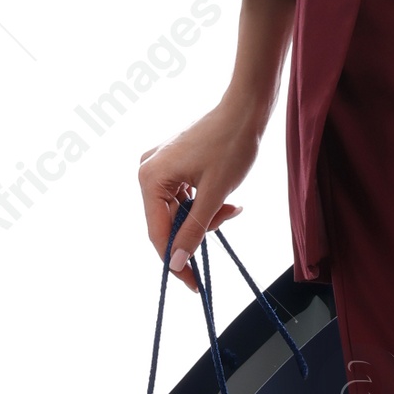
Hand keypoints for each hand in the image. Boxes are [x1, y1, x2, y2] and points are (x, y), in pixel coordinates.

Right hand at [138, 105, 260, 295]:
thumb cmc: (231, 145)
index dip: (176, 261)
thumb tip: (177, 262)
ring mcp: (159, 167)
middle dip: (199, 229)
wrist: (246, 108)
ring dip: (206, 216)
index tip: (192, 285)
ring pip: (179, 212)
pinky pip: (184, 197)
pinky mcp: (173, 165)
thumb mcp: (214, 194)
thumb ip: (193, 230)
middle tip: (228, 217)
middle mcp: (148, 172)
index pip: (158, 233)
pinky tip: (227, 198)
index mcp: (150, 179)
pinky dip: (205, 203)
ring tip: (232, 204)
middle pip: (168, 223)